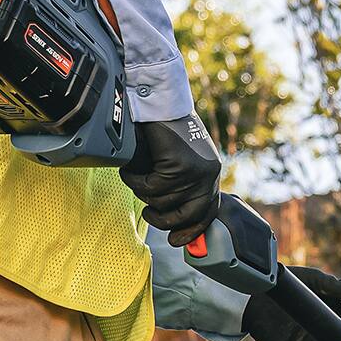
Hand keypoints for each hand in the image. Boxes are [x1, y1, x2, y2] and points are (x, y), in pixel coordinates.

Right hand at [121, 113, 222, 241]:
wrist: (158, 100)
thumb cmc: (164, 127)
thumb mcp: (181, 159)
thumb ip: (182, 183)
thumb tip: (173, 219)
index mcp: (210, 172)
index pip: (208, 212)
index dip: (192, 230)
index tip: (176, 240)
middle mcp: (208, 174)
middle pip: (187, 216)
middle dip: (163, 220)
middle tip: (148, 213)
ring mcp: (195, 171)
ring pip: (162, 202)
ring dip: (142, 192)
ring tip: (136, 177)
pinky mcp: (178, 166)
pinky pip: (150, 188)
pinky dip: (135, 181)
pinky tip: (130, 170)